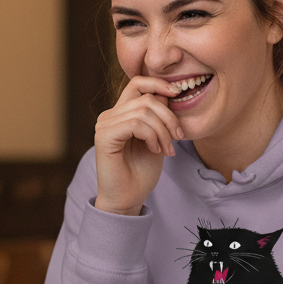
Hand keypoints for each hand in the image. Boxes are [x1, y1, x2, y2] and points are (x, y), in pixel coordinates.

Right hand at [94, 76, 183, 215]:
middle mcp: (109, 115)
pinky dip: (152, 136)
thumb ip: (159, 117)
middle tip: (178, 138)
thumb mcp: (157, 138)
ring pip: (144, 111)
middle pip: (146, 98)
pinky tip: (155, 150)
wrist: (128, 199)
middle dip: (169, 117)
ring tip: (167, 149)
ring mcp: (104, 125)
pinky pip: (135, 124)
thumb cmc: (141, 172)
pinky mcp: (104, 136)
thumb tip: (168, 93)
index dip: (159, 83)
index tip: (178, 93)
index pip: (138, 83)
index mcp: (120, 113)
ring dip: (163, 131)